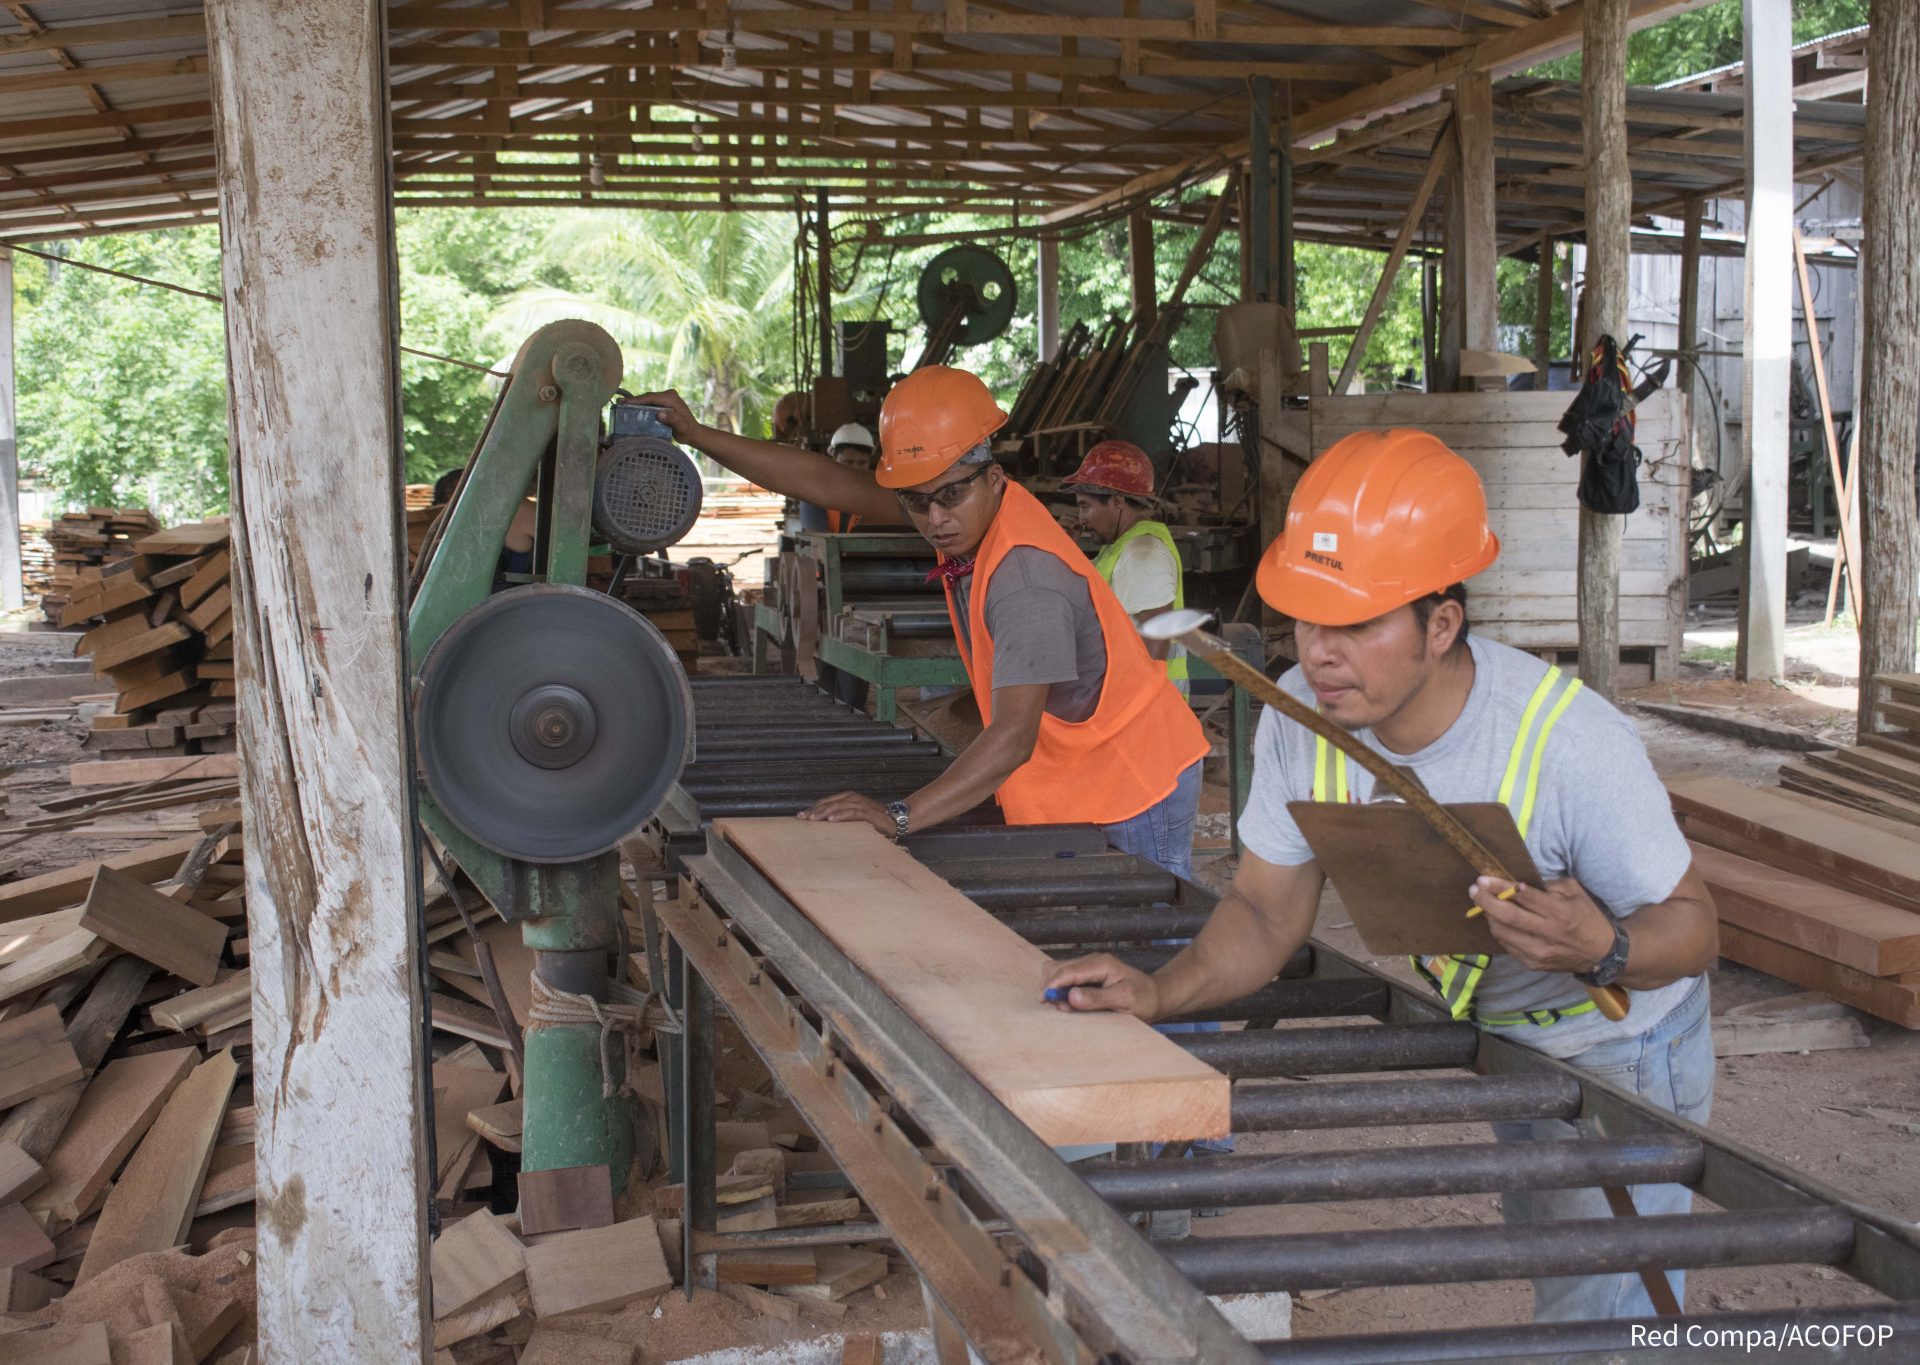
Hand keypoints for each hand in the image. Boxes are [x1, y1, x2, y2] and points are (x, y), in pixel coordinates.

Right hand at [629, 390, 699, 443]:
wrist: (693, 432)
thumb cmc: (687, 431)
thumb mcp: (682, 427)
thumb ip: (673, 420)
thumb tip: (660, 413)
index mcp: (671, 398)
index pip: (651, 398)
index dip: (637, 400)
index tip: (624, 403)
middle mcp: (669, 394)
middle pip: (648, 397)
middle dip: (634, 401)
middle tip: (619, 404)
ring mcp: (667, 397)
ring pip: (648, 399)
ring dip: (636, 402)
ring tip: (622, 405)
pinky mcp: (664, 401)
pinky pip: (650, 402)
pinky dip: (641, 405)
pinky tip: (632, 408)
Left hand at [797, 792, 893, 837]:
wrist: (895, 820)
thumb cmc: (873, 820)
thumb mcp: (854, 817)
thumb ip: (841, 817)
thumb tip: (823, 825)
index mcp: (847, 798)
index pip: (825, 802)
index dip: (813, 808)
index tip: (800, 816)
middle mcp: (852, 798)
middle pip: (829, 803)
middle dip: (814, 811)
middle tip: (802, 818)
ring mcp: (860, 804)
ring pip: (838, 807)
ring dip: (824, 813)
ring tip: (813, 819)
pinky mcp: (868, 813)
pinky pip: (852, 813)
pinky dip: (841, 816)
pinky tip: (831, 820)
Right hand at [1041, 953, 1160, 1019]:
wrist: (1155, 996)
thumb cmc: (1144, 998)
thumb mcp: (1124, 1000)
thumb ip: (1098, 998)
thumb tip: (1071, 997)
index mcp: (1101, 964)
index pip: (1067, 971)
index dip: (1053, 985)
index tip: (1045, 1000)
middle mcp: (1091, 961)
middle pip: (1056, 968)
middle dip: (1052, 987)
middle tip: (1061, 1009)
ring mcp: (1088, 967)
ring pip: (1057, 972)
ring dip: (1055, 989)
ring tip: (1066, 1008)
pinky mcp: (1086, 975)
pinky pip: (1064, 979)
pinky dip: (1060, 991)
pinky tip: (1070, 1004)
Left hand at [1469, 876, 1617, 974]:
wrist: (1601, 954)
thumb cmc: (1588, 917)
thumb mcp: (1574, 892)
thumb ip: (1548, 885)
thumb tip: (1516, 883)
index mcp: (1559, 912)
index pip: (1523, 897)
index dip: (1500, 887)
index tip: (1483, 879)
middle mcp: (1547, 933)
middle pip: (1507, 916)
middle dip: (1485, 901)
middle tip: (1474, 889)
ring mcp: (1538, 951)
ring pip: (1502, 932)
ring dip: (1488, 916)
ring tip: (1483, 903)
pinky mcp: (1533, 963)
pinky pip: (1507, 945)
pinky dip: (1499, 931)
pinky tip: (1498, 920)